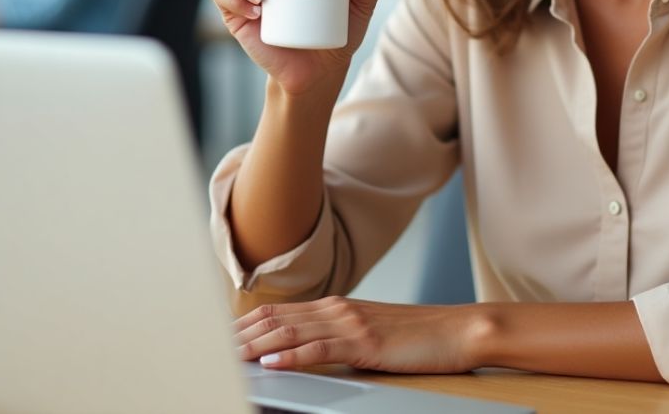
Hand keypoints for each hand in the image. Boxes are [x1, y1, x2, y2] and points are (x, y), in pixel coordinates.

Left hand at [234, 297, 484, 373]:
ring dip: (255, 345)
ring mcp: (351, 324)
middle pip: (276, 319)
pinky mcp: (365, 343)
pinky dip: (293, 354)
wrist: (458, 330)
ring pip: (290, 332)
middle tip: (210, 349)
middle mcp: (338, 309)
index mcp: (337, 306)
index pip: (278, 312)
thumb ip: (337, 335)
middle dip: (240, 335)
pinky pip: (321, 349)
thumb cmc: (418, 336)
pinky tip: (273, 362)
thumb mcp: (370, 331)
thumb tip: (304, 348)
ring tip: (229, 357)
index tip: (220, 338)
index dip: (246, 325)